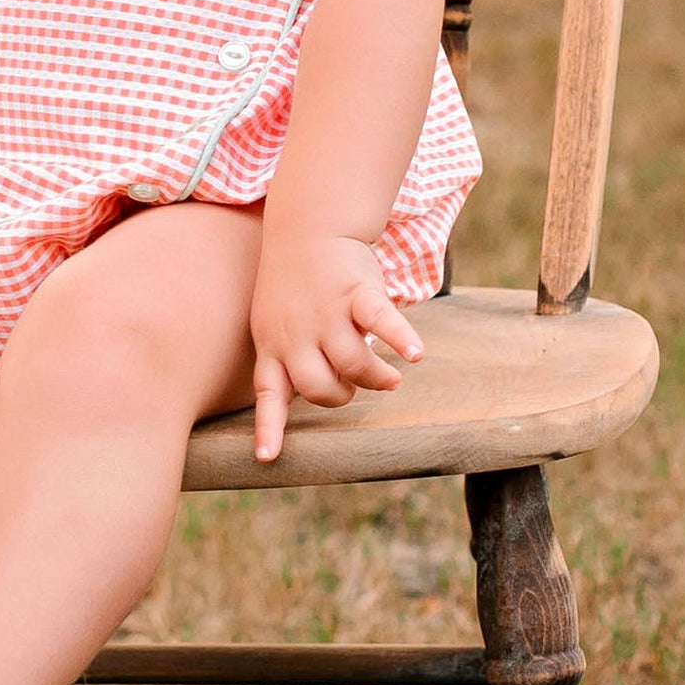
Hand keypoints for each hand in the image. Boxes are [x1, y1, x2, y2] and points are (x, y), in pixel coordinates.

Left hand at [250, 233, 424, 462]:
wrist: (309, 226)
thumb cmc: (294, 282)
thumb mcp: (273, 320)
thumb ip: (289, 356)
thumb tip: (321, 393)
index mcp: (273, 343)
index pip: (269, 392)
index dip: (270, 426)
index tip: (268, 458)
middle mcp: (296, 332)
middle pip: (317, 386)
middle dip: (340, 395)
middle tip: (354, 385)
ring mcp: (326, 312)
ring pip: (352, 363)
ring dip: (376, 378)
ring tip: (391, 378)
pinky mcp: (355, 292)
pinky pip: (379, 320)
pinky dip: (401, 338)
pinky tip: (417, 354)